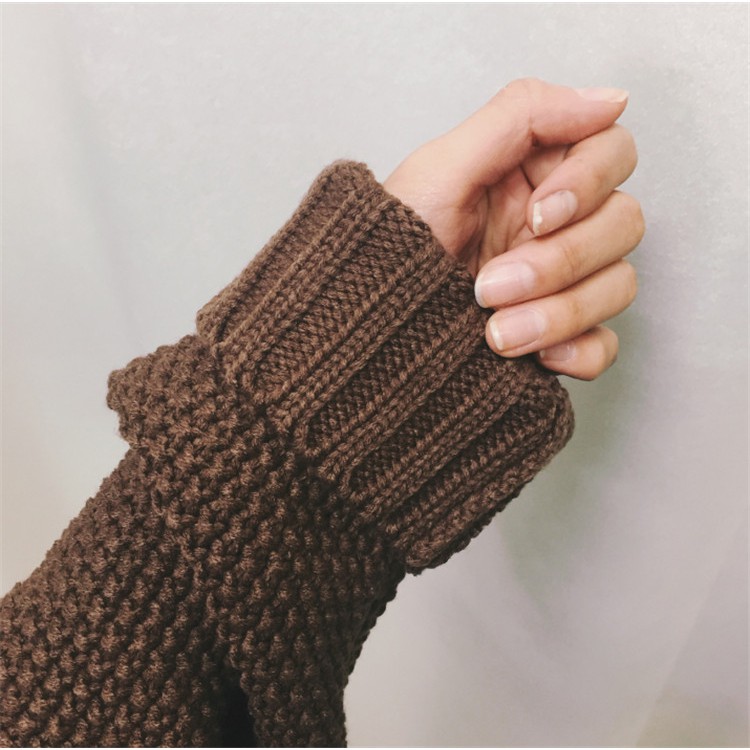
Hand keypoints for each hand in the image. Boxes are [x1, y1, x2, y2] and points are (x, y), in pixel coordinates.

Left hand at [383, 78, 643, 379]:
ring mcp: (558, 282)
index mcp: (531, 175)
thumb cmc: (385, 246)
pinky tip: (535, 359)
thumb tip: (608, 98)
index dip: (588, 182)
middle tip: (490, 285)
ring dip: (560, 312)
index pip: (611, 153)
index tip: (538, 213)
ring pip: (617, 285)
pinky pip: (602, 345)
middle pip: (622, 223)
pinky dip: (578, 353)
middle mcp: (553, 225)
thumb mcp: (439, 169)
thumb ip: (520, 118)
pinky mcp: (554, 335)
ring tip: (494, 333)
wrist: (364, 327)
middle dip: (558, 260)